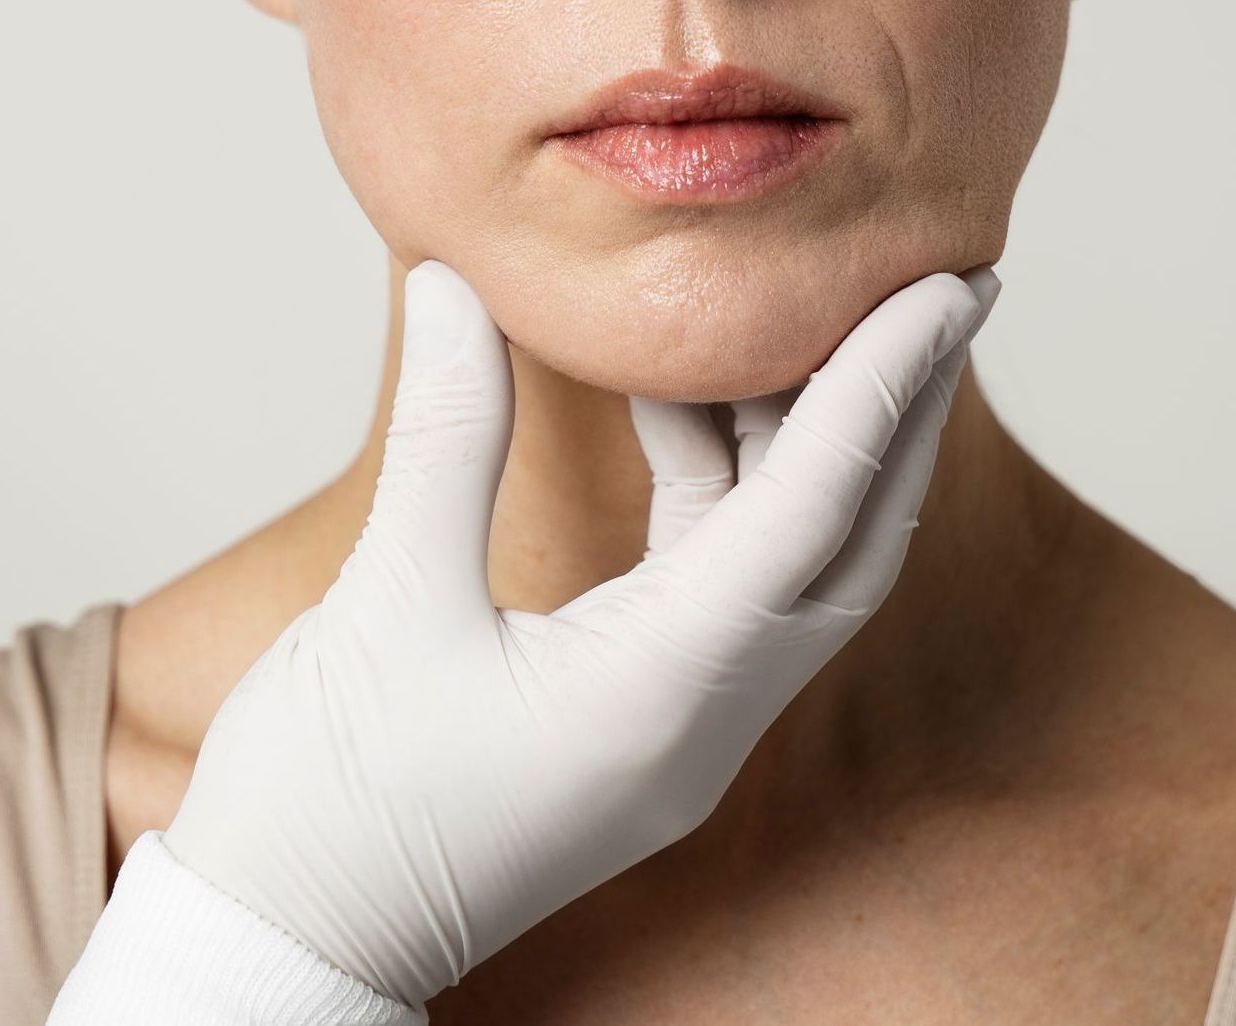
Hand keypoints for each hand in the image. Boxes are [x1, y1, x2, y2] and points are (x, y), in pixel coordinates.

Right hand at [163, 256, 1001, 1012]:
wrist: (286, 951)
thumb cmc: (326, 803)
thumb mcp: (385, 597)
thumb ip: (445, 431)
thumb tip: (455, 284)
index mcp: (660, 692)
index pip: (816, 510)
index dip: (885, 382)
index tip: (950, 284)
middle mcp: (700, 720)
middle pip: (850, 545)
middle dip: (903, 412)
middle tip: (947, 284)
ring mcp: (677, 732)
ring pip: (793, 565)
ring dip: (813, 443)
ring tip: (812, 313)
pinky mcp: (639, 724)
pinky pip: (721, 586)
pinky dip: (723, 485)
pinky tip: (680, 401)